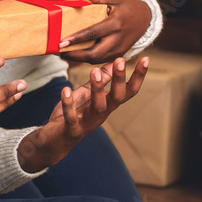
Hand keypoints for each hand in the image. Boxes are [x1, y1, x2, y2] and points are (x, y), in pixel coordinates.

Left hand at [17, 57, 148, 172]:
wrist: (55, 142)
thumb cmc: (74, 115)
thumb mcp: (87, 94)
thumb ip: (101, 81)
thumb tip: (114, 62)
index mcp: (107, 105)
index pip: (127, 91)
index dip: (138, 77)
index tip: (146, 59)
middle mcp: (101, 115)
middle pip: (116, 98)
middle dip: (119, 80)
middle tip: (121, 61)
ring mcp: (87, 123)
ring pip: (98, 107)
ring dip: (98, 90)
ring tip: (95, 71)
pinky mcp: (71, 129)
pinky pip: (71, 117)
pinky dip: (69, 104)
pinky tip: (65, 90)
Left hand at [58, 0, 151, 64]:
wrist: (146, 19)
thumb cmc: (127, 6)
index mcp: (116, 24)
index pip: (93, 33)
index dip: (76, 39)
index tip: (61, 43)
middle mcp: (118, 40)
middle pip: (94, 53)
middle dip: (75, 55)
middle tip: (58, 51)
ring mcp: (119, 50)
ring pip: (97, 59)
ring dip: (79, 59)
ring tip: (62, 53)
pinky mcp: (119, 55)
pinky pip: (101, 59)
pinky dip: (87, 58)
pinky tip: (75, 54)